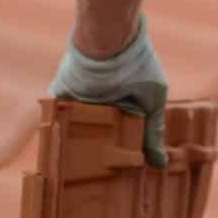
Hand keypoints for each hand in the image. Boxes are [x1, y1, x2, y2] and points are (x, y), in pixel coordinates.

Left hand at [51, 21, 169, 165]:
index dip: (120, 150)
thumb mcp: (152, 102)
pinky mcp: (61, 94)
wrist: (109, 38)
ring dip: (77, 145)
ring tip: (81, 173)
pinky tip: (62, 154)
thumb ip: (153, 133)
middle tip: (99, 179)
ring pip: (75, 128)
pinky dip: (58, 132)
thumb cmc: (137, 64)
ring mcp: (77, 97)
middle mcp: (97, 99)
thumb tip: (160, 165)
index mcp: (120, 100)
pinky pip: (56, 117)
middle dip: (96, 153)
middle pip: (95, 133)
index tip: (121, 174)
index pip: (118, 131)